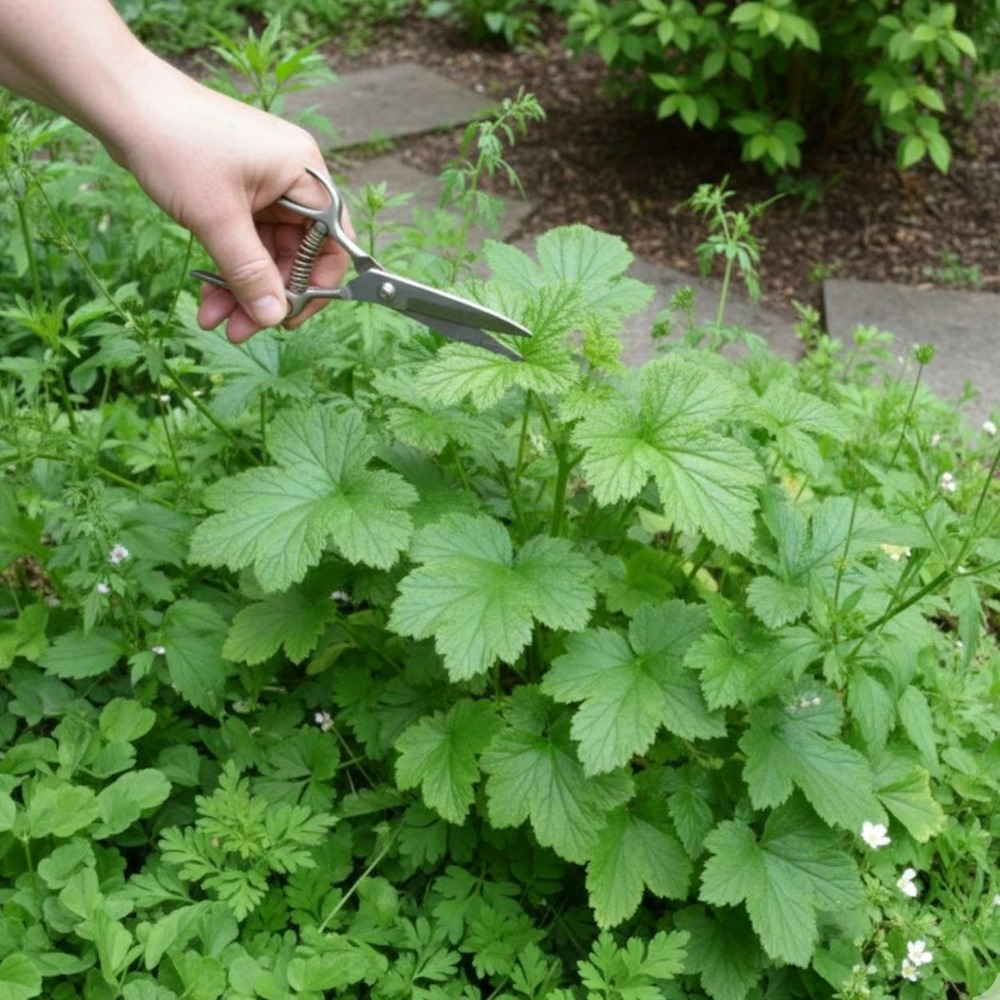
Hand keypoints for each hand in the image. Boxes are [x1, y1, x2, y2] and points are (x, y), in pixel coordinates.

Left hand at [114, 68, 351, 342]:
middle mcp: (291, 179)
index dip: (315, 284)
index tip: (287, 316)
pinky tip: (209, 299)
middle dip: (267, 295)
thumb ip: (249, 272)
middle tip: (242, 329)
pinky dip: (228, 272)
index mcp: (303, 173)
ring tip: (216, 321)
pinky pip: (243, 243)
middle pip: (296, 255)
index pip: (332, 242)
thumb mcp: (217, 218)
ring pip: (266, 255)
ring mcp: (263, 187)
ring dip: (243, 291)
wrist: (122, 104)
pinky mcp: (236, 193)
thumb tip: (274, 317)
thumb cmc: (175, 143)